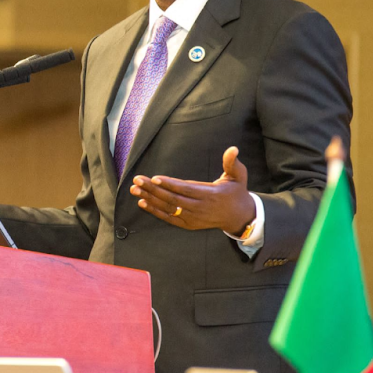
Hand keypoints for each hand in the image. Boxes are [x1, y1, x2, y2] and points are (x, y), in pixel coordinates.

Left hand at [130, 146, 255, 234]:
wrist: (238, 217)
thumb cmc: (236, 192)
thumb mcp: (238, 176)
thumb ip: (233, 163)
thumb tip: (233, 149)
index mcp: (210, 195)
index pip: (186, 189)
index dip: (170, 184)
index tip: (154, 178)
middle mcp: (199, 208)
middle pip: (172, 198)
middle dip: (153, 189)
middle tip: (137, 180)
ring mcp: (193, 217)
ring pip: (168, 208)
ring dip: (149, 198)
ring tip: (134, 189)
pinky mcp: (188, 224)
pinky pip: (169, 218)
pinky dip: (154, 211)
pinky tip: (142, 202)